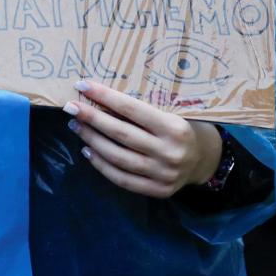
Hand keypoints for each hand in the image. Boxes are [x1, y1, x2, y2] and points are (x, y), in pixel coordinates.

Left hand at [65, 80, 223, 197]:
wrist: (205, 160)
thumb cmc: (181, 127)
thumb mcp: (171, 112)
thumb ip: (143, 109)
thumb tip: (99, 95)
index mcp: (174, 127)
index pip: (131, 109)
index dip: (104, 96)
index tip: (82, 85)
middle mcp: (169, 152)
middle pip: (121, 133)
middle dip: (91, 118)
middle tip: (70, 107)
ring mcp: (163, 174)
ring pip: (118, 157)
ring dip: (92, 140)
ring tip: (76, 126)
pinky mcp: (158, 190)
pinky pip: (122, 179)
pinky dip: (102, 165)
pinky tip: (88, 151)